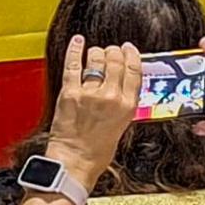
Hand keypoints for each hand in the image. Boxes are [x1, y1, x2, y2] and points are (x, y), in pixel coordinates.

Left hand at [44, 35, 141, 190]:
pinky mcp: (70, 92)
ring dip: (97, 52)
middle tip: (111, 51)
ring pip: (96, 59)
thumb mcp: (122, 125)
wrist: (74, 162)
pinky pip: (74, 64)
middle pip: (115, 60)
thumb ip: (123, 103)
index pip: (134, 70)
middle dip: (114, 51)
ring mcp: (89, 93)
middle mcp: (110, 97)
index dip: (131, 55)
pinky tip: (78, 42)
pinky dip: (75, 50)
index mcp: (126, 106)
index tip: (129, 49)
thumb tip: (121, 83)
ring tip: (95, 52)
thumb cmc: (97, 151)